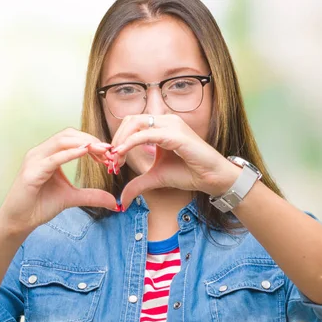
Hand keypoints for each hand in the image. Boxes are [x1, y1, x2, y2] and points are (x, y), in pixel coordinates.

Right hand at [0, 128, 117, 234]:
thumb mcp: (72, 198)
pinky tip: (85, 153)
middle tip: (110, 151)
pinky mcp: (31, 173)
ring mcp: (34, 160)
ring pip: (61, 141)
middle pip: (69, 135)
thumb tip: (114, 202)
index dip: (92, 142)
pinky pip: (53, 159)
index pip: (73, 138)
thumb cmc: (40, 205)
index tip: (110, 152)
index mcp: (48, 154)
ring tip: (102, 152)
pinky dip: (70, 154)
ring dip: (85, 144)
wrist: (19, 221)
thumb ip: (91, 196)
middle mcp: (40, 152)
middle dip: (91, 140)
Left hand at [108, 114, 239, 208]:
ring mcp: (171, 125)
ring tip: (115, 158)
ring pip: (135, 123)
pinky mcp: (175, 134)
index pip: (132, 124)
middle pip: (130, 120)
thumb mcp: (155, 178)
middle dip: (116, 138)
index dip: (118, 139)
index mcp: (161, 126)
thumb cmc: (188, 173)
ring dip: (121, 140)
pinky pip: (145, 134)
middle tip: (110, 159)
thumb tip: (121, 201)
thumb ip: (137, 185)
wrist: (211, 178)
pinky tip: (122, 155)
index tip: (112, 160)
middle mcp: (166, 121)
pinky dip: (130, 143)